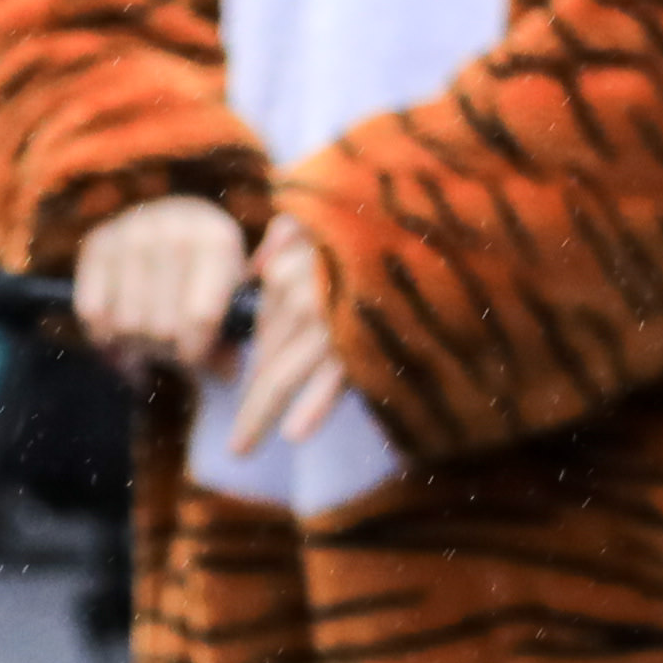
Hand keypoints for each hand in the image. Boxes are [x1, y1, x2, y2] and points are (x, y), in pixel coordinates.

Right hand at [70, 194, 246, 377]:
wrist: (177, 227)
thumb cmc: (209, 278)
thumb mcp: (231, 302)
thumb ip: (233, 342)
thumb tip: (227, 374)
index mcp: (217, 241)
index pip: (200, 318)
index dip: (196, 352)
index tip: (192, 358)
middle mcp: (173, 228)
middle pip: (161, 327)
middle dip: (165, 348)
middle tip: (168, 344)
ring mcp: (130, 232)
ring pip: (125, 324)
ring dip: (134, 342)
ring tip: (147, 337)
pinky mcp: (97, 242)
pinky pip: (91, 312)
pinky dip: (104, 333)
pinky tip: (119, 330)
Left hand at [218, 215, 349, 460]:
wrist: (425, 213)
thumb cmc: (369, 214)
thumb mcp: (317, 212)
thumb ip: (285, 235)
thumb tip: (256, 268)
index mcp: (284, 272)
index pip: (263, 333)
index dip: (262, 365)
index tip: (260, 399)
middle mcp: (300, 297)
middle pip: (269, 362)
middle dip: (253, 407)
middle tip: (237, 448)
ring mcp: (330, 319)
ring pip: (285, 376)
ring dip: (260, 416)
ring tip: (240, 451)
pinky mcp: (365, 335)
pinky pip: (335, 377)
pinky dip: (316, 404)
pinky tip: (295, 434)